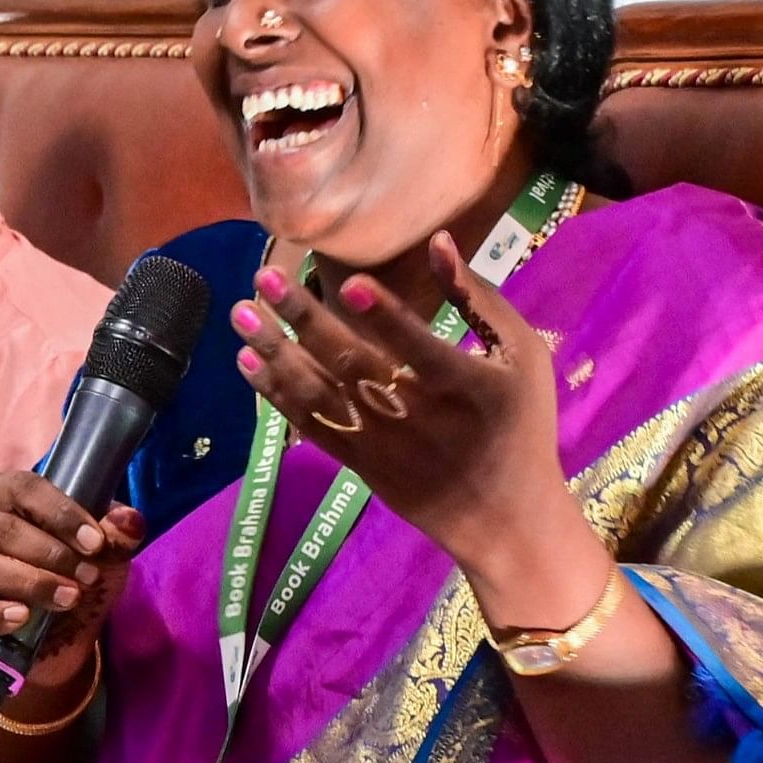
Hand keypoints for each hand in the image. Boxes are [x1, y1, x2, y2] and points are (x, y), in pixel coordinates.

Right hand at [0, 472, 145, 687]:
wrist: (54, 631)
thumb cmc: (72, 572)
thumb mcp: (103, 554)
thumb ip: (116, 535)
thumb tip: (130, 520)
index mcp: (2, 494)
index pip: (23, 489)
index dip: (60, 513)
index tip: (95, 542)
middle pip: (0, 529)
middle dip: (50, 554)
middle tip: (88, 576)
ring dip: (28, 582)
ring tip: (67, 599)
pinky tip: (22, 619)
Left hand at [235, 233, 567, 557]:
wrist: (505, 520)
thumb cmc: (520, 426)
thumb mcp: (521, 357)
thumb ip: (479, 299)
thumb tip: (439, 241)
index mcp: (465, 385)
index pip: (421, 348)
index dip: (388, 318)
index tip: (352, 285)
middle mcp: (417, 416)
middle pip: (353, 364)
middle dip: (306, 320)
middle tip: (265, 279)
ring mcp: (382, 444)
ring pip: (320, 396)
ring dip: (276, 354)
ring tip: (241, 314)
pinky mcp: (360, 464)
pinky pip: (310, 427)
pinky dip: (277, 395)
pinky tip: (249, 362)